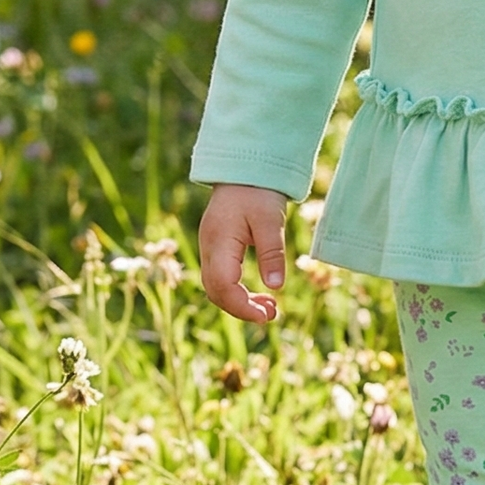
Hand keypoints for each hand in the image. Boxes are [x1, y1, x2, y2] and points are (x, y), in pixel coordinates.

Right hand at [198, 183, 289, 323]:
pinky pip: (221, 278)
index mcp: (219, 242)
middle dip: (241, 309)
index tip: (266, 317)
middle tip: (272, 316)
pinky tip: (259, 293)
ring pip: (217, 287)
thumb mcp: (270, 220)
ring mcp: (210, 248)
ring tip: (270, 309)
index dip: (242, 307)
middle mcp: (208, 248)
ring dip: (240, 302)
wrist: (243, 167)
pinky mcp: (216, 247)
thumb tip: (276, 287)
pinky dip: (238, 291)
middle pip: (216, 292)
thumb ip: (272, 253)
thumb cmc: (257, 190)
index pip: (223, 286)